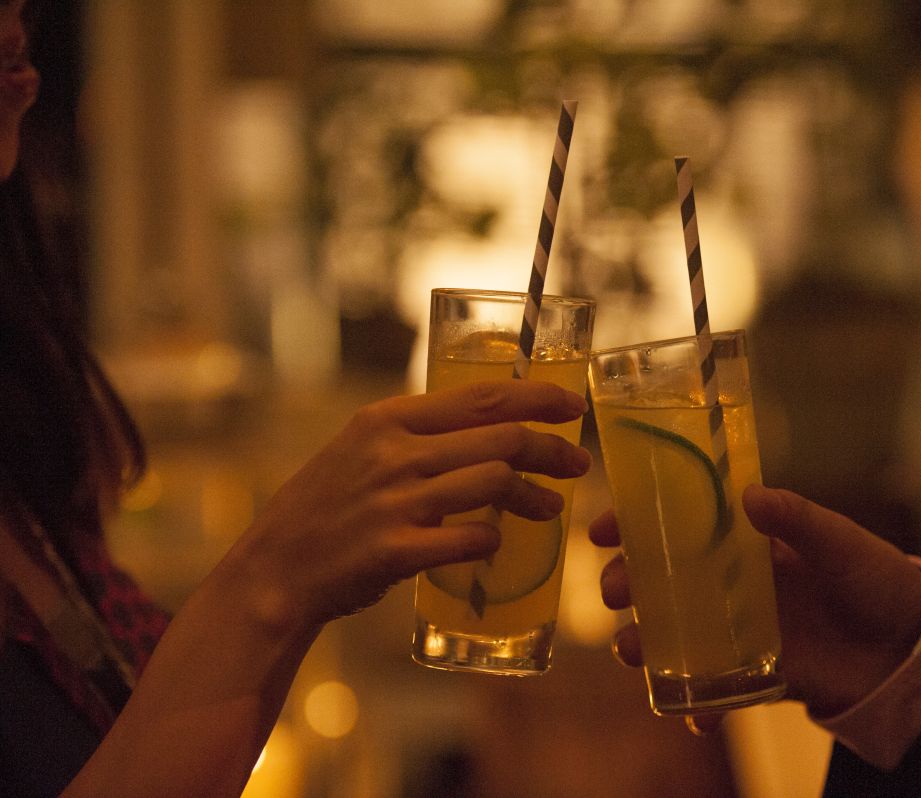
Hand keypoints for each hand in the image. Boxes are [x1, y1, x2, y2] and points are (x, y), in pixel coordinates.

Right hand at [221, 379, 591, 633]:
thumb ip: (413, 436)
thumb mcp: (358, 449)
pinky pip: (469, 540)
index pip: (481, 396)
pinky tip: (497, 544)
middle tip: (577, 463)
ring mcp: (395, 502)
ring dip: (534, 496)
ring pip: (494, 482)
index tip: (570, 405)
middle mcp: (393, 453)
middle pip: (501, 438)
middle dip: (551, 449)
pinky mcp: (395, 551)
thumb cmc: (323, 509)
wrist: (274, 571)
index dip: (536, 398)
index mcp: (387, 419)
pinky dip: (492, 541)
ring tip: (551, 507)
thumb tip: (484, 427)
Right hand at [592, 484, 920, 724]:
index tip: (605, 530)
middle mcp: (730, 585)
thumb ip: (797, 519)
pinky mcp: (755, 675)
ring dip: (642, 644)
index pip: (676, 527)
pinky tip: (692, 717)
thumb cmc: (875, 578)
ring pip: (673, 636)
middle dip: (626, 585)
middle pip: (661, 583)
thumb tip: (749, 496)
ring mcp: (738, 632)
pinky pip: (713, 693)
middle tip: (613, 591)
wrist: (910, 646)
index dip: (634, 526)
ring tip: (629, 649)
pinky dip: (697, 708)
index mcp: (743, 543)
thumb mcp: (839, 540)